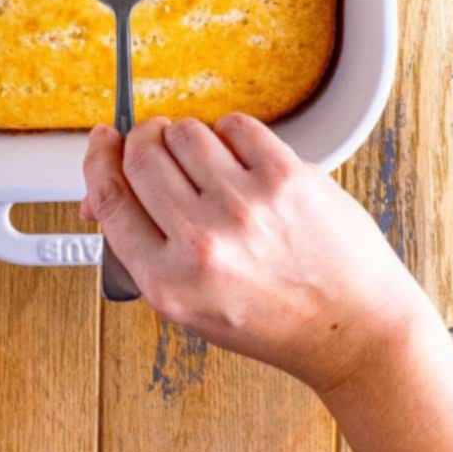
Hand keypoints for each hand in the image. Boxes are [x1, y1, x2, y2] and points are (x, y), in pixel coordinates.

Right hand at [81, 115, 427, 394]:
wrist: (353, 327)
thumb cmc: (276, 320)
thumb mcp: (192, 305)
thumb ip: (145, 249)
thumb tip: (104, 193)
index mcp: (168, 283)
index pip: (110, 198)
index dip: (99, 161)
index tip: (103, 140)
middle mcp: (200, 243)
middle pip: (141, 154)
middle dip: (145, 140)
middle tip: (158, 143)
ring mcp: (242, 206)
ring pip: (185, 131)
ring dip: (191, 137)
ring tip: (214, 163)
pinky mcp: (283, 176)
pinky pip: (235, 124)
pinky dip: (235, 134)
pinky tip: (247, 161)